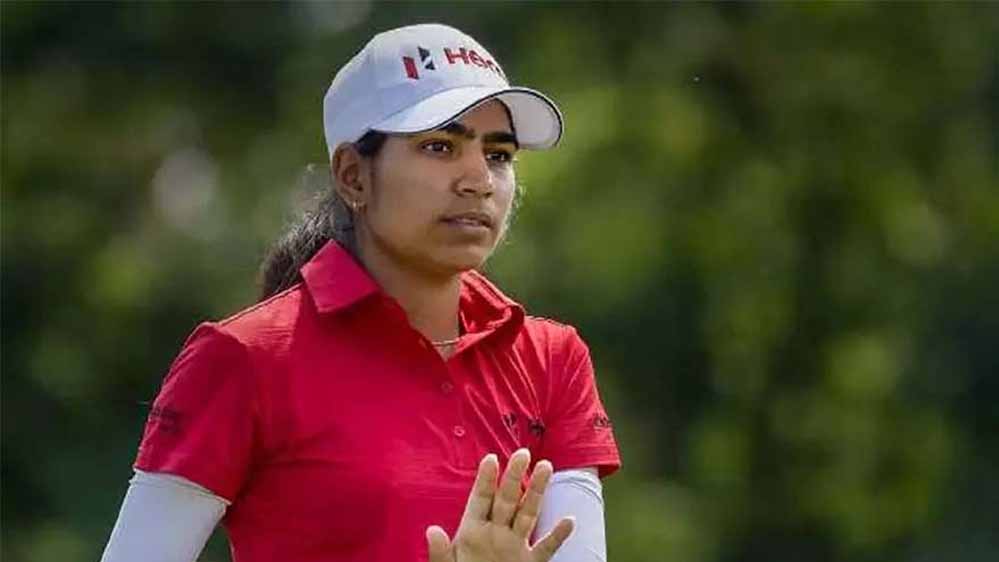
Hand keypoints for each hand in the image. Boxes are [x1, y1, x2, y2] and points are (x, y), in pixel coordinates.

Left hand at [427, 449, 574, 561]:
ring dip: (538, 492)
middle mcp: (495, 535)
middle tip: (523, 452)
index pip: (480, 501)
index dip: (485, 480)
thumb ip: (441, 553)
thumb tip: (432, 530)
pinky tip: (569, 520)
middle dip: (515, 477)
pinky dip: (557, 536)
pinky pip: (545, 549)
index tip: (491, 458)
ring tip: (546, 466)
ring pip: (528, 515)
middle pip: (507, 500)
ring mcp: (514, 549)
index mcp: (472, 533)